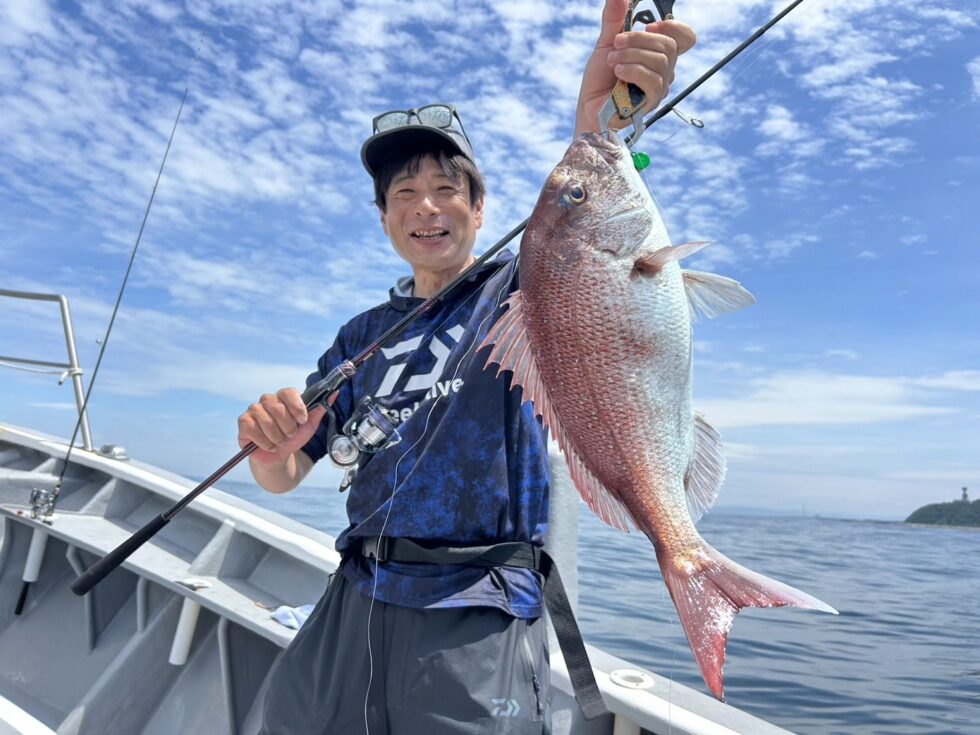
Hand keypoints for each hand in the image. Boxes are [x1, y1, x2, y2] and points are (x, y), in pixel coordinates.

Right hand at [237, 388, 329, 464]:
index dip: (296, 406)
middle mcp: (267, 400)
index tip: (302, 420)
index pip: (288, 392)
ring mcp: (254, 410)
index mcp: (284, 398)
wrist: (279, 456)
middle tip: (289, 435)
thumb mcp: (309, 425)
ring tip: (279, 441)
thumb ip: (319, 409)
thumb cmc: (293, 437)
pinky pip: (253, 429)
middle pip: (278, 408)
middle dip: (288, 427)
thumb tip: (334, 393)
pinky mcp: (244, 422)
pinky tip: (268, 444)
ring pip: (266, 421)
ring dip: (277, 437)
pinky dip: (264, 441)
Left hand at [574, 0, 695, 135]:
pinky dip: (633, 70)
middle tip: (616, 43)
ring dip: (631, 55)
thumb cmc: (600, 78)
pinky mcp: (653, 102)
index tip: (648, 26)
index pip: (685, 38)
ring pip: (660, 61)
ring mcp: (660, 87)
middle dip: (639, 39)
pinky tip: (618, 72)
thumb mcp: (607, 43)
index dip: (674, 27)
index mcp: (658, 53)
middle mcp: (665, 70)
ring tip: (612, 61)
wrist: (588, 105)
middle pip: (669, 45)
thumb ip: (614, 20)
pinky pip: (653, 80)